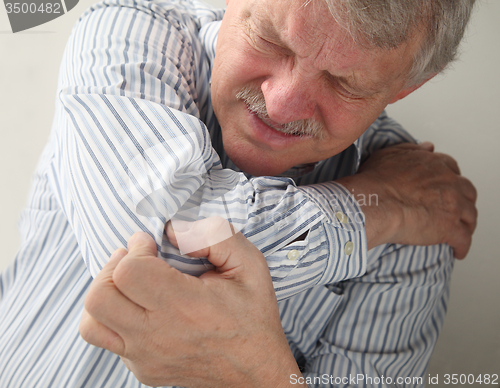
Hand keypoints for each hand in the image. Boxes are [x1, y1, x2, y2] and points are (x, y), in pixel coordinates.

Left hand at [79, 222, 305, 387]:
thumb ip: (214, 235)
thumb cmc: (252, 314)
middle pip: (99, 297)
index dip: (135, 248)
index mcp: (185, 307)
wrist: (257, 371)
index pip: (128, 273)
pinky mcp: (143, 371)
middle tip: (137, 259)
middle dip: (112, 267)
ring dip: (106, 295)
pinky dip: (116, 318)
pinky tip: (143, 308)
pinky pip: (109, 341)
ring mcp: (146, 358)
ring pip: (91, 324)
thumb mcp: (250, 263)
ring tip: (131, 284)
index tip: (151, 243)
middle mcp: (158, 337)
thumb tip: (172, 231)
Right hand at [337, 142, 477, 258]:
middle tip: (455, 208)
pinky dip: (462, 246)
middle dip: (463, 200)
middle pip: (466, 191)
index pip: (451, 169)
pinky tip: (457, 250)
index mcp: (435, 165)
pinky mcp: (450, 227)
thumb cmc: (377, 181)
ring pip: (470, 215)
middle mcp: (448, 182)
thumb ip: (411, 149)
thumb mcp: (390, 154)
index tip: (445, 186)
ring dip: (467, 223)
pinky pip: (464, 239)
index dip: (449, 179)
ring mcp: (452, 205)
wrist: (375, 202)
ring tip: (460, 230)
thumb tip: (428, 147)